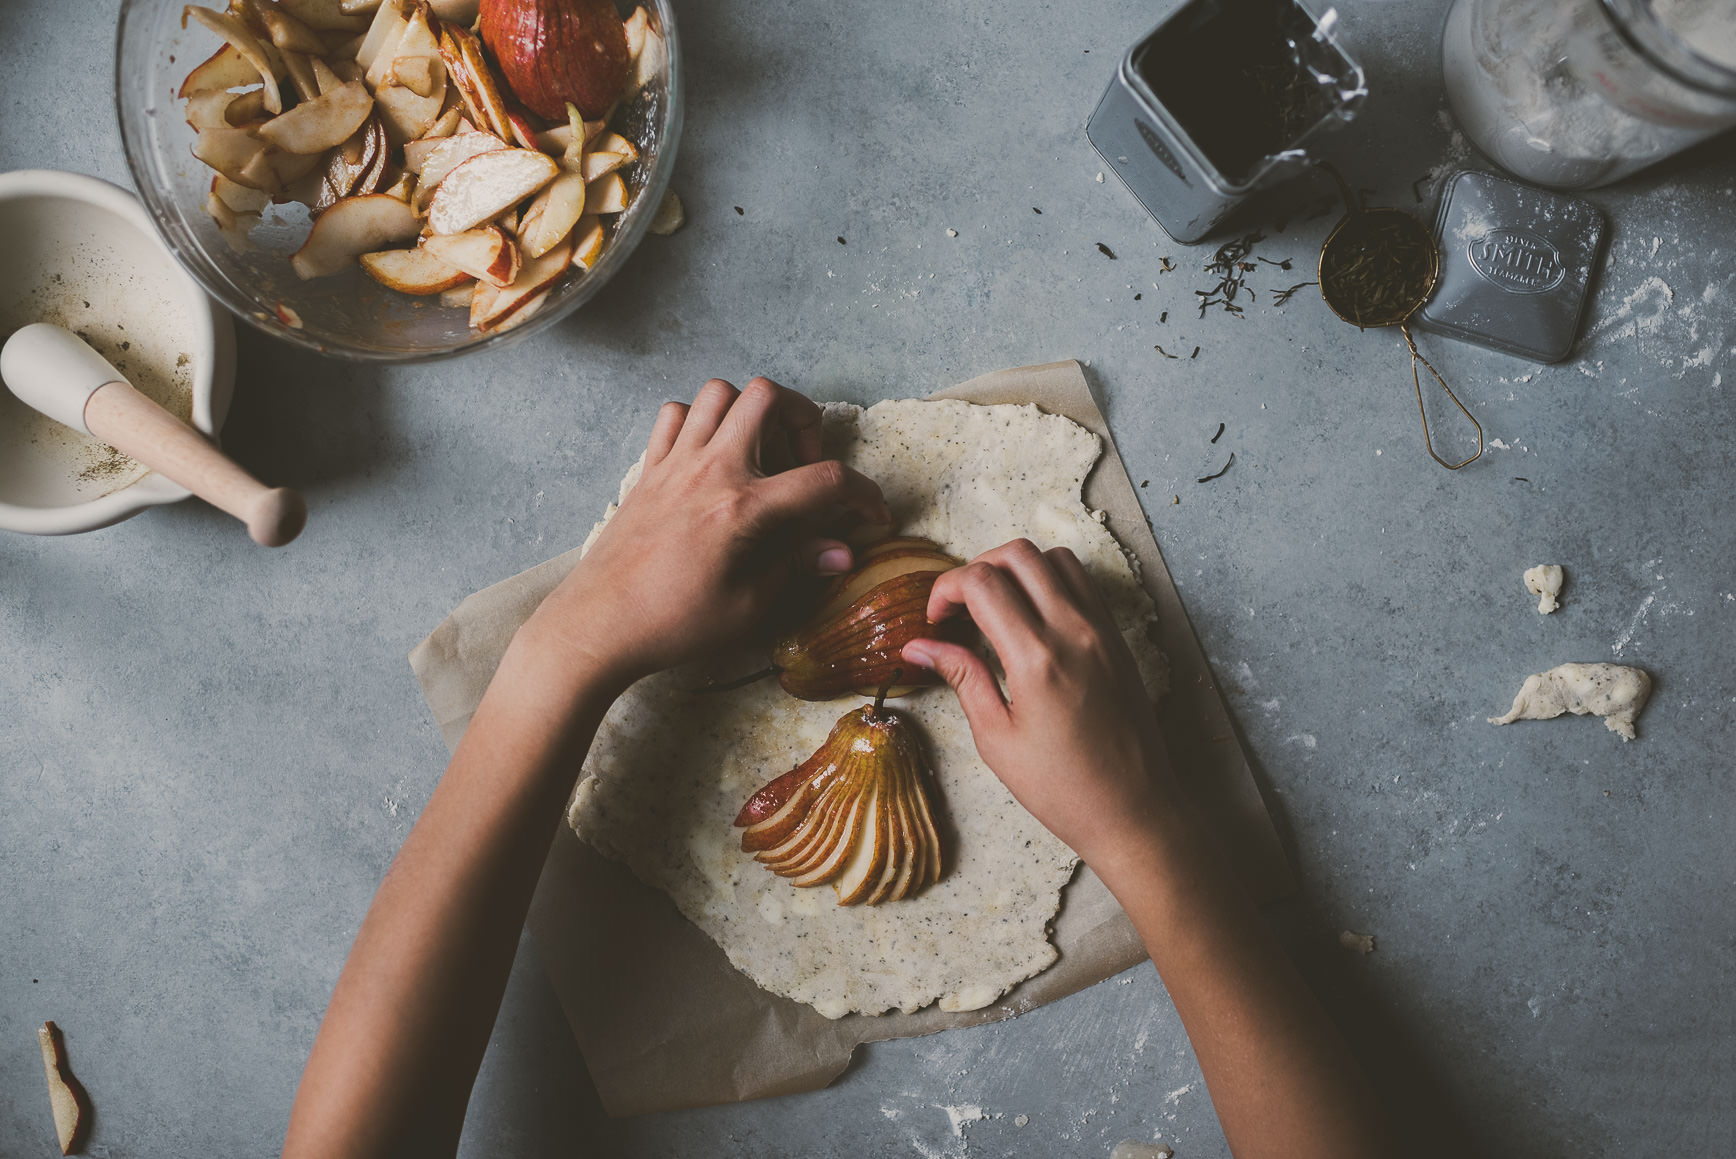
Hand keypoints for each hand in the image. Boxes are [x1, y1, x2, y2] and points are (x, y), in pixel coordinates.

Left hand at [527, 377, 888, 688]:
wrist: (597, 627)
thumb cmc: (672, 625)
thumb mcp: (748, 607)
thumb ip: (796, 566)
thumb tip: (839, 552)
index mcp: (742, 509)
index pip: (824, 480)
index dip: (862, 494)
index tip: (871, 513)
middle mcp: (710, 471)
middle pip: (767, 396)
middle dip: (802, 417)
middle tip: (804, 461)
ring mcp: (674, 464)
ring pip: (719, 393)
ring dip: (750, 411)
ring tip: (761, 452)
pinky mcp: (648, 470)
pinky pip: (674, 415)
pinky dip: (699, 421)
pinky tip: (711, 458)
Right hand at [901, 539, 1172, 863]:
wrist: (1134, 810)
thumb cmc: (1064, 788)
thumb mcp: (997, 738)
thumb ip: (961, 678)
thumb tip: (920, 646)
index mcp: (1036, 658)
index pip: (982, 582)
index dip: (946, 589)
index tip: (936, 618)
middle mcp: (1074, 632)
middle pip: (1017, 554)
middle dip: (976, 568)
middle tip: (959, 607)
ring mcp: (1102, 630)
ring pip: (1053, 557)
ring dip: (1016, 569)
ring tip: (995, 608)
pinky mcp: (1117, 638)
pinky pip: (1083, 582)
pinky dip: (1050, 580)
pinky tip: (1032, 617)